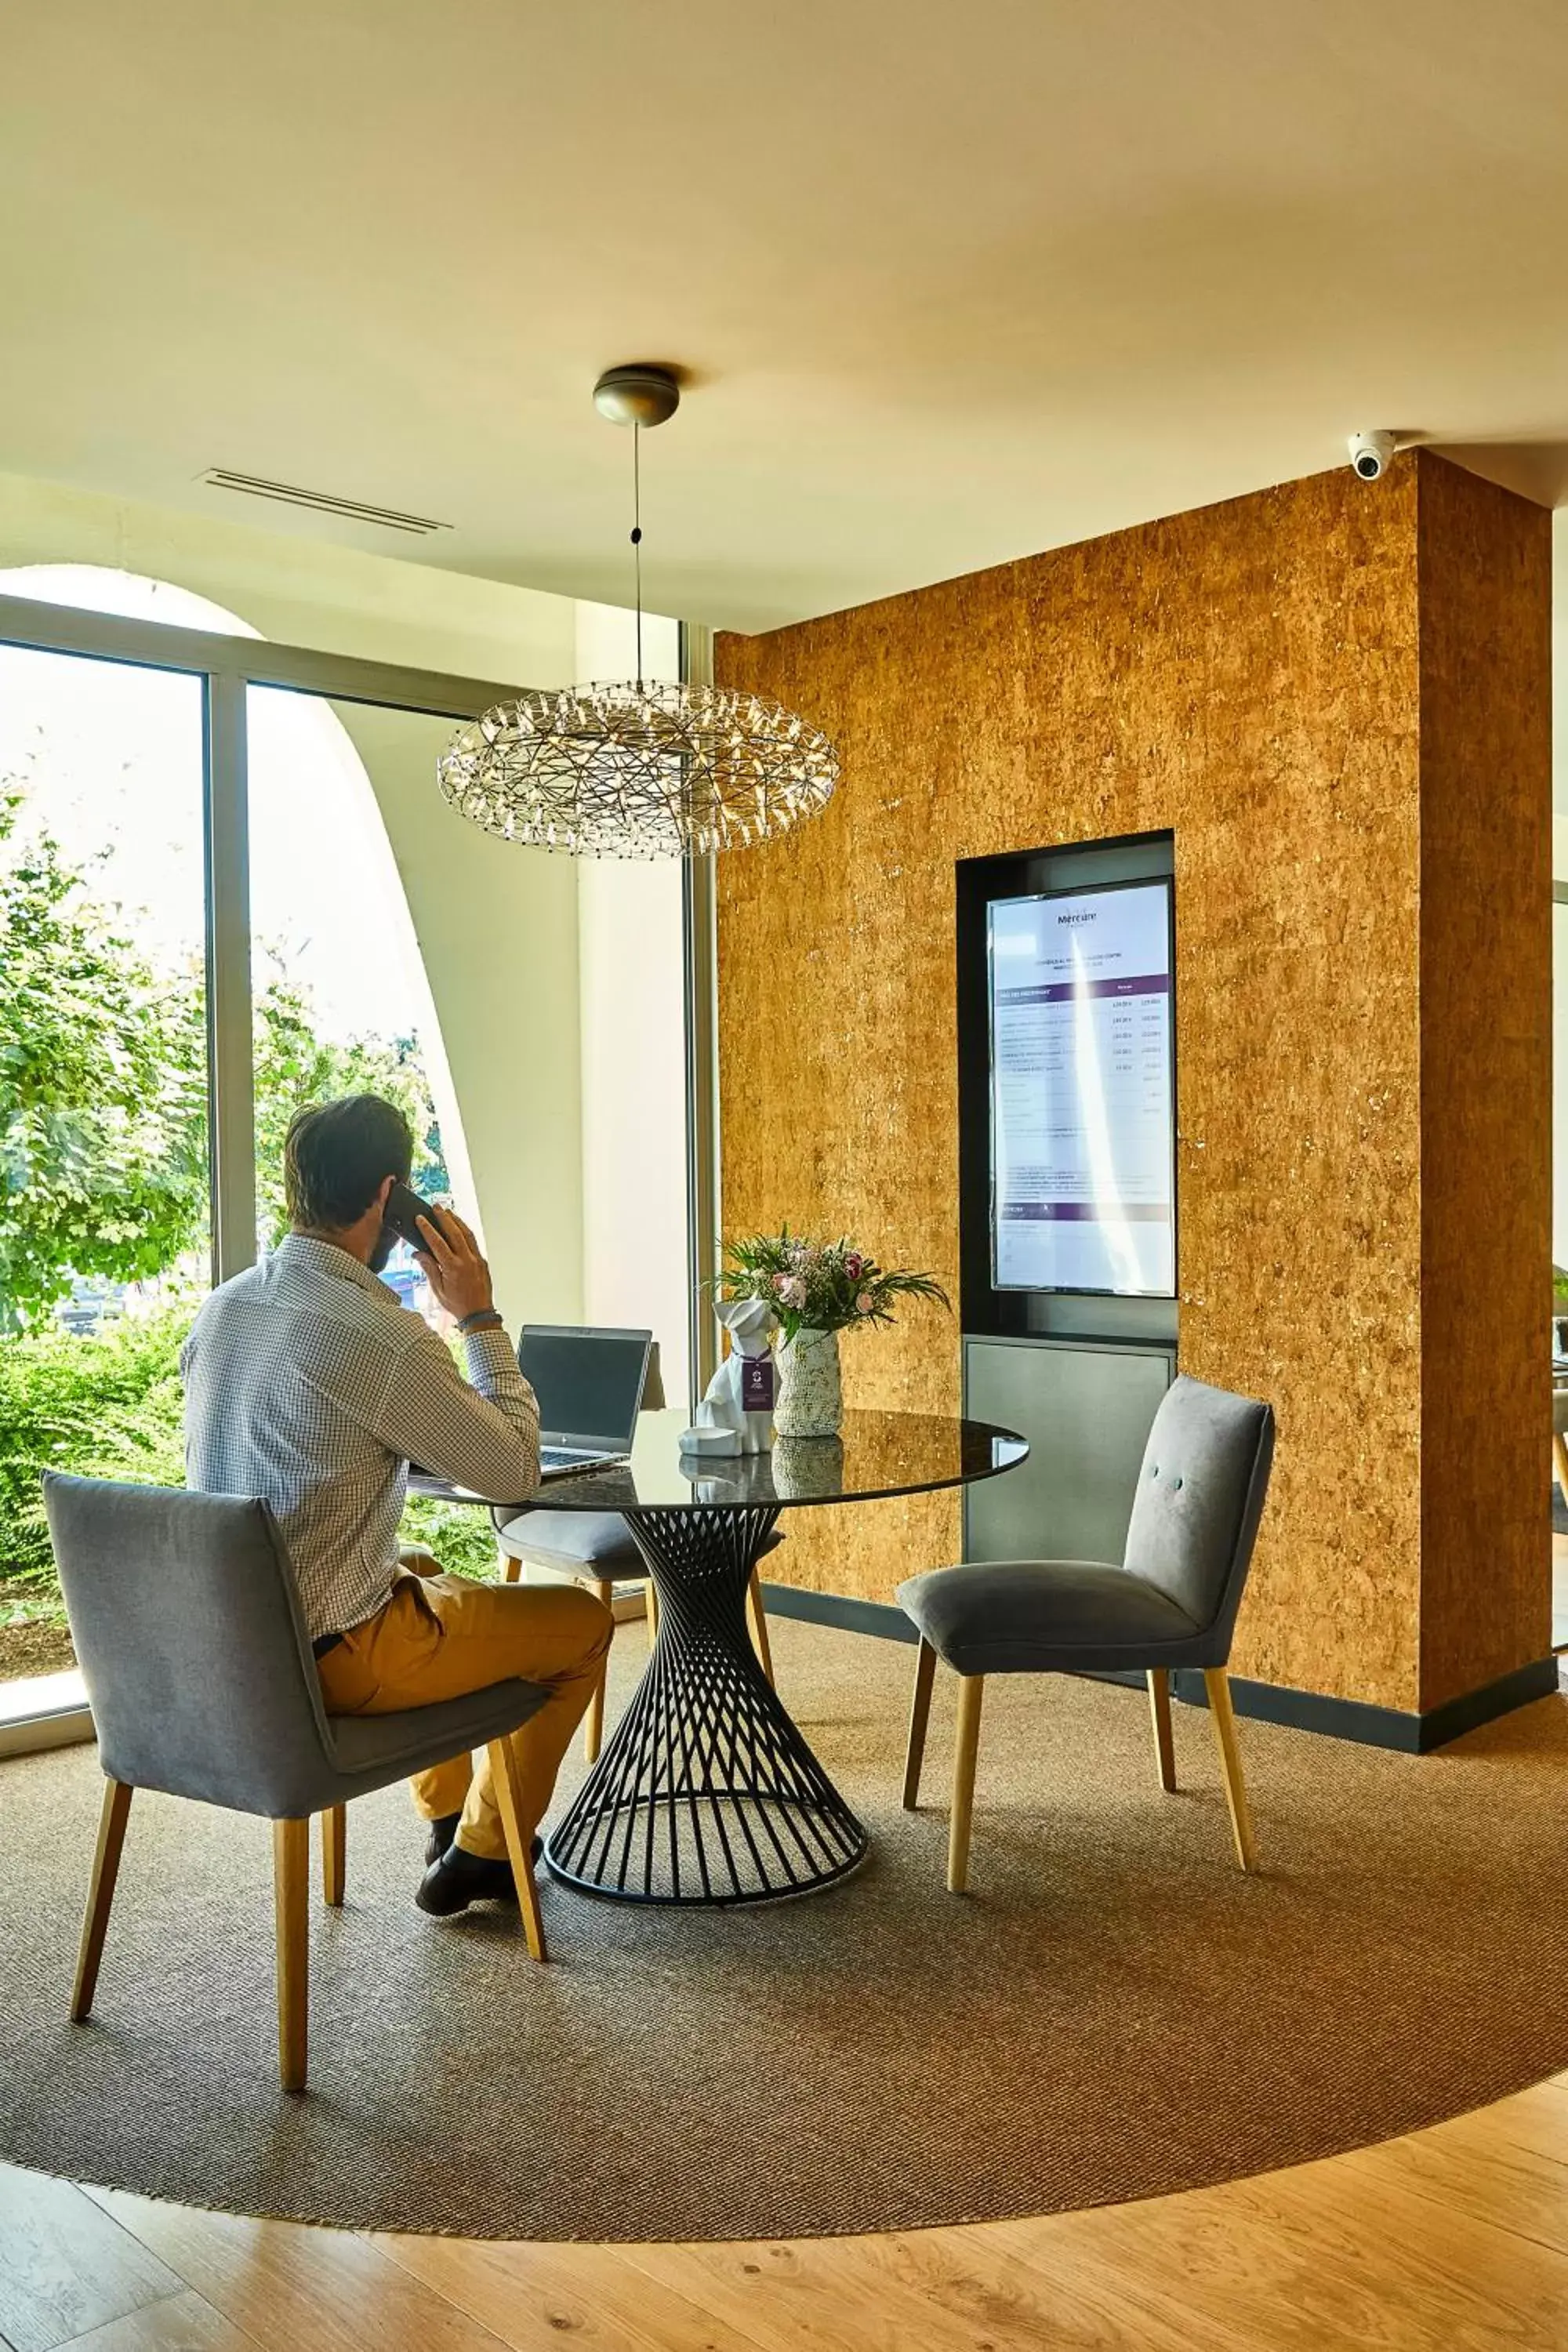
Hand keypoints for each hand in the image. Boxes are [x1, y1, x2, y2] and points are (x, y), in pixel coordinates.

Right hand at [414, 1205, 495, 1324]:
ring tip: (448, 1212)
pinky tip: (459, 1227)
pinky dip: (465, 1231)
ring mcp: (477, 1259)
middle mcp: (466, 1261)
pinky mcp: (482, 1261)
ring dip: (456, 1221)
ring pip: (467, 1234)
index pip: (437, 1242)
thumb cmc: (458, 1304)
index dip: (427, 1229)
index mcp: (453, 1268)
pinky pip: (473, 1241)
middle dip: (444, 1217)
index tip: (420, 1218)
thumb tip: (418, 1253)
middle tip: (436, 1207)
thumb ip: (429, 1268)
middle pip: (454, 1232)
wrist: (479, 1314)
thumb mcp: (437, 1289)